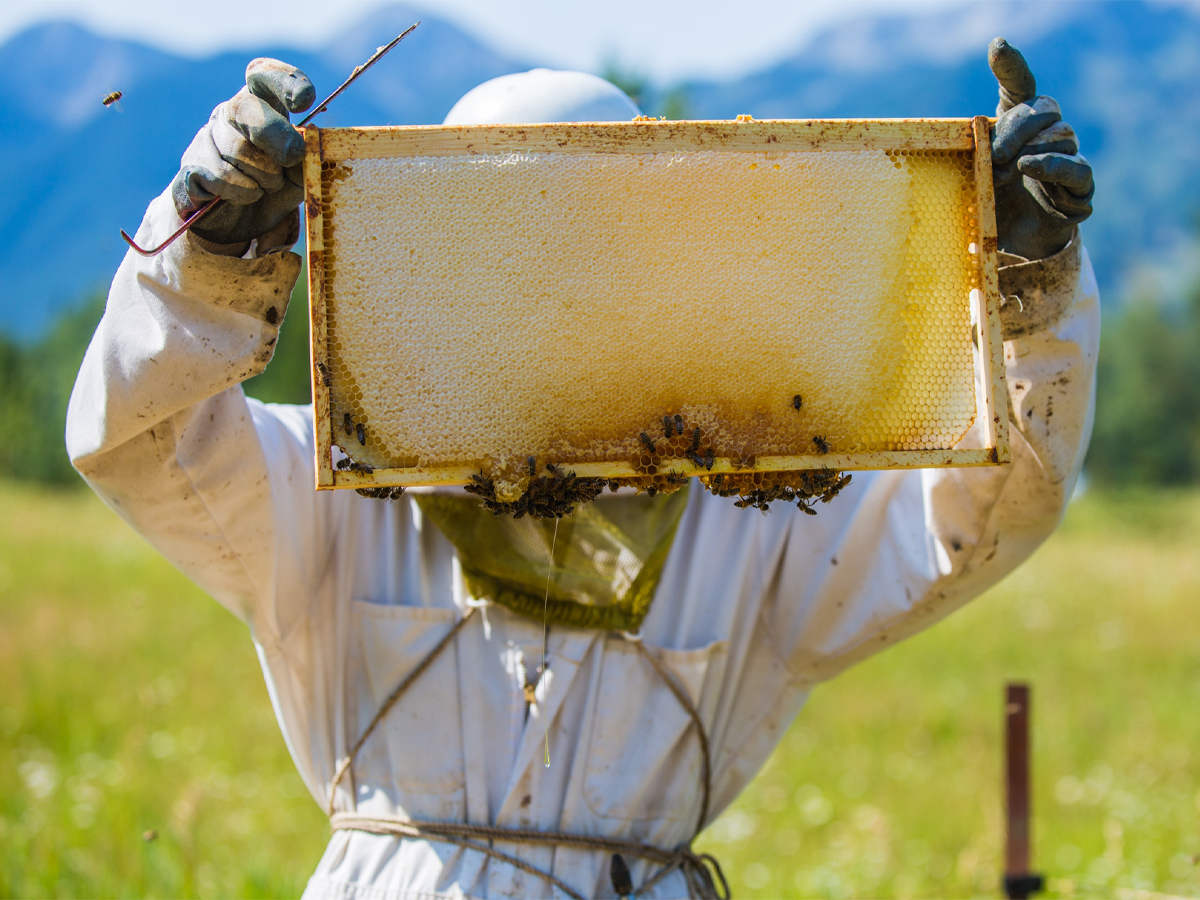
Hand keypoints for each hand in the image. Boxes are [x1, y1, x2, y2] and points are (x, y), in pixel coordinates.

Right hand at [171, 59, 315, 244]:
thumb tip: (300, 151)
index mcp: (261, 105)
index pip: (264, 76)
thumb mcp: (298, 176)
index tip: (303, 100)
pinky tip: (248, 195)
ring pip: (238, 148)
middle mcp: (229, 113)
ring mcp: (206, 136)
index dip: (283, 81)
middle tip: (290, 158)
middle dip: (276, 136)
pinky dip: (243, 191)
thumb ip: (303, 163)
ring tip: (267, 186)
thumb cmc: (272, 189)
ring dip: (264, 176)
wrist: (236, 221)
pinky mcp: (191, 165)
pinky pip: (220, 175)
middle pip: (247, 108)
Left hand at [989, 38, 1093, 260]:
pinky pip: (1077, 170)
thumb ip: (980, 153)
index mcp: (1016, 127)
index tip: (997, 47)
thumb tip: (980, 128)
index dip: (1010, 66)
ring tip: (1012, 171)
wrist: (1008, 248)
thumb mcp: (974, 178)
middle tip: (996, 153)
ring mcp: (1066, 160)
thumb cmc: (988, 206)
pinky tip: (1032, 170)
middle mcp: (1046, 137)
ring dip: (1034, 152)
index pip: (1019, 87)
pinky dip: (1054, 169)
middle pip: (1046, 109)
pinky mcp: (1079, 189)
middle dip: (1020, 127)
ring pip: (1062, 137)